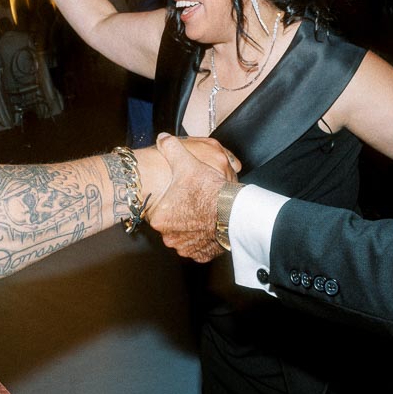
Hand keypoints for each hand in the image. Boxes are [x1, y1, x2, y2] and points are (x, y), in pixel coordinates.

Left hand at [145, 134, 237, 262]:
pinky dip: (203, 237)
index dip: (171, 198)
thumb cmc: (209, 189)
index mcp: (161, 217)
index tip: (181, 192)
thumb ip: (171, 149)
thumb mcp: (187, 162)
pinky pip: (199, 246)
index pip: (160, 208)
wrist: (232, 210)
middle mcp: (170, 237)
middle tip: (194, 200)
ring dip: (192, 226)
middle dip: (181, 213)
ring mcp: (186, 248)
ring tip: (203, 211)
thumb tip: (162, 138)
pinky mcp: (202, 255)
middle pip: (172, 223)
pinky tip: (209, 224)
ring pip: (186, 235)